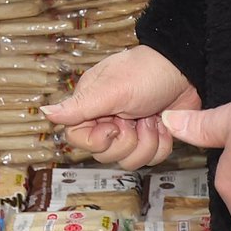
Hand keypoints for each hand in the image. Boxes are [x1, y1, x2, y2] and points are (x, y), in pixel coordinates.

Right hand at [42, 44, 200, 169]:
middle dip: (126, 141)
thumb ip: (79, 107)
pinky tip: (163, 124)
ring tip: (152, 119)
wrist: (186, 70)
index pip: (77, 139)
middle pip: (104, 155)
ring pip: (129, 160)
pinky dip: (162, 144)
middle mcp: (107, 119)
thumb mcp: (111, 91)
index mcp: (90, 105)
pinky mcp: (151, 137)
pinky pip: (151, 159)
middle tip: (136, 118)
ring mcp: (130, 129)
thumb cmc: (146, 73)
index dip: (96, 140)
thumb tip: (44, 112)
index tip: (112, 125)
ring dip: (146, 142)